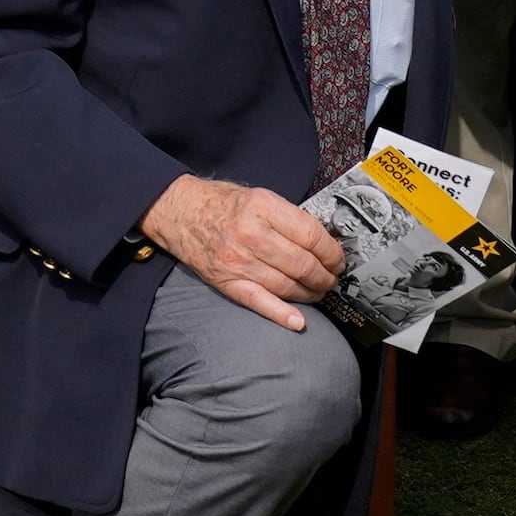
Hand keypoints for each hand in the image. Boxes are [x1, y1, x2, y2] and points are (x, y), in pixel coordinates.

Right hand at [141, 172, 343, 330]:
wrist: (177, 210)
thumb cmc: (219, 202)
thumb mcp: (257, 195)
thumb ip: (288, 217)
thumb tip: (323, 242)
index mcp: (262, 207)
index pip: (312, 236)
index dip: (333, 253)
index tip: (338, 260)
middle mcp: (250, 234)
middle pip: (304, 265)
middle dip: (325, 277)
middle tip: (330, 279)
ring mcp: (237, 260)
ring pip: (288, 286)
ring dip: (310, 294)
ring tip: (316, 291)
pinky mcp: (225, 280)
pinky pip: (259, 301)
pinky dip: (281, 314)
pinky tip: (298, 321)